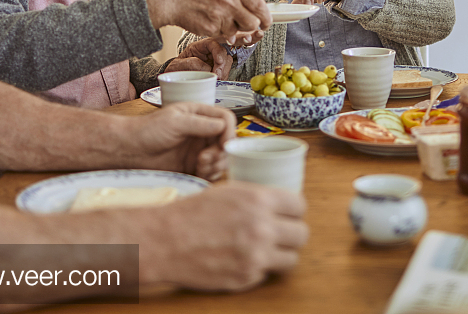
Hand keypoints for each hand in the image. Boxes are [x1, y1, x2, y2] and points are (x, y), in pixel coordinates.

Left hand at [119, 102, 235, 179]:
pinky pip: (210, 171)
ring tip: (200, 166)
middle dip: (221, 153)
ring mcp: (198, 149)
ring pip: (221, 159)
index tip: (224, 145)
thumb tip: (223, 126)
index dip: (230, 132)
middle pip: (227, 142)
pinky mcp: (193, 166)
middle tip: (205, 159)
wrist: (130, 150)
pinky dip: (209, 174)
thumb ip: (200, 124)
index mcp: (200, 115)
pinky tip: (197, 172)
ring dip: (216, 165)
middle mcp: (202, 131)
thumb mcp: (175, 122)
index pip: (226, 120)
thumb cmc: (148, 130)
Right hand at [144, 0, 271, 44]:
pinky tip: (207, 23)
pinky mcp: (211, 28)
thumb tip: (253, 12)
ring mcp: (220, 16)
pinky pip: (221, 36)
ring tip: (217, 20)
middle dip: (250, 28)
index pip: (259, 4)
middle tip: (243, 28)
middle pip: (253, 23)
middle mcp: (229, 2)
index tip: (266, 23)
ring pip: (236, 32)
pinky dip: (217, 33)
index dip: (266, 16)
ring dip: (230, 31)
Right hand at [147, 181, 307, 290]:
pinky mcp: (246, 277)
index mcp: (258, 200)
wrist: (165, 241)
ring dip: (281, 254)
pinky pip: (268, 273)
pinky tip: (243, 259)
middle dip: (291, 233)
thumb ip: (258, 198)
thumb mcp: (228, 191)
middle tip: (279, 233)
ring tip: (265, 249)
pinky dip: (260, 268)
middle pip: (302, 234)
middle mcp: (262, 227)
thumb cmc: (192, 213)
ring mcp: (256, 255)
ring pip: (292, 258)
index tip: (288, 214)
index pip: (299, 206)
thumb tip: (282, 205)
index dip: (293, 210)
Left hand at [173, 37, 232, 79]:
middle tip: (217, 76)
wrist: (174, 80)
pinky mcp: (216, 71)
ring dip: (224, 72)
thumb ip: (191, 64)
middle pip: (223, 52)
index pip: (212, 43)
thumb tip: (207, 68)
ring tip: (216, 80)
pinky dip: (223, 77)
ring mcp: (213, 62)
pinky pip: (225, 72)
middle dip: (222, 64)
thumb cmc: (175, 70)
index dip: (218, 51)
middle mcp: (208, 53)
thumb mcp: (177, 65)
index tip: (219, 61)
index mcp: (198, 47)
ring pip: (227, 62)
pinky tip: (216, 81)